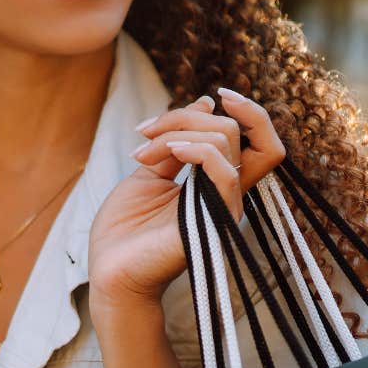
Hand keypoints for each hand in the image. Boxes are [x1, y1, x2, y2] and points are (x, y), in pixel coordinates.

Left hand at [86, 87, 286, 307]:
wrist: (109, 271)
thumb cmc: (125, 229)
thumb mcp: (148, 171)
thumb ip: (176, 142)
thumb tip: (206, 105)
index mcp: (216, 181)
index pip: (259, 140)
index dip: (248, 112)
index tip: (214, 96)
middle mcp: (226, 192)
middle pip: (234, 132)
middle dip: (184, 118)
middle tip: (144, 132)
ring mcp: (223, 207)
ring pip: (227, 143)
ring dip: (177, 133)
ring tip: (143, 152)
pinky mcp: (214, 222)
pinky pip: (225, 172)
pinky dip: (197, 150)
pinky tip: (168, 152)